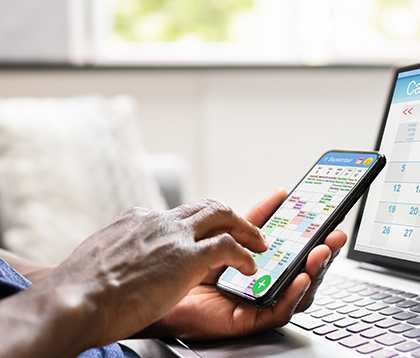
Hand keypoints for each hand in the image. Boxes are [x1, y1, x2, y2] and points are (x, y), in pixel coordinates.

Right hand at [38, 199, 267, 348]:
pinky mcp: (186, 258)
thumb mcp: (97, 257)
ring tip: (259, 244)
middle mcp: (158, 221)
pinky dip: (244, 256)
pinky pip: (228, 248)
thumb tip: (117, 258)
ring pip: (223, 216)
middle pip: (206, 207)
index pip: (177, 213)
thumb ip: (117, 250)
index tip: (207, 231)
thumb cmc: (78, 290)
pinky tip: (250, 267)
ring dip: (246, 229)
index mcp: (137, 220)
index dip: (198, 222)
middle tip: (247, 228)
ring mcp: (174, 237)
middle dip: (231, 216)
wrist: (72, 300)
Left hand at [146, 188, 347, 339]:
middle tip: (334, 236)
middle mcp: (257, 282)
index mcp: (253, 262)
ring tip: (320, 254)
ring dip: (313, 271)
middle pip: (299, 269)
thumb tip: (280, 195)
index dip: (310, 233)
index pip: (289, 246)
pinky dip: (292, 296)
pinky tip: (300, 278)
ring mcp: (253, 302)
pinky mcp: (244, 320)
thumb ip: (250, 219)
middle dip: (321, 252)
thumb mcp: (219, 234)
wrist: (140, 293)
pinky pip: (276, 312)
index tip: (327, 217)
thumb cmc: (174, 266)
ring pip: (295, 291)